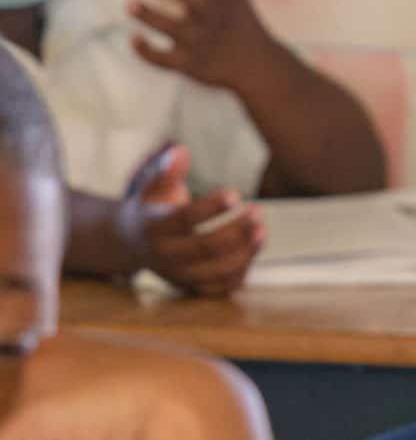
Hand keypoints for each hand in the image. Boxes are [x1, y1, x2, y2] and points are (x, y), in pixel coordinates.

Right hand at [119, 145, 264, 297]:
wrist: (129, 244)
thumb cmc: (150, 208)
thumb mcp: (152, 187)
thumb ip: (165, 170)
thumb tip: (181, 151)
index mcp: (154, 228)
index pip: (185, 220)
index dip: (211, 208)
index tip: (236, 193)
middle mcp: (165, 256)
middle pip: (205, 248)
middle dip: (236, 230)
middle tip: (259, 211)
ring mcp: (180, 275)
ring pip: (216, 271)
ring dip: (245, 252)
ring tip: (262, 229)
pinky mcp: (192, 287)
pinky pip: (221, 288)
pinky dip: (241, 271)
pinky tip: (255, 247)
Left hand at [131, 0, 288, 96]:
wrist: (258, 66)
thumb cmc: (241, 22)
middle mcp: (212, 17)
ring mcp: (201, 42)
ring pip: (173, 28)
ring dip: (151, 16)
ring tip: (130, 3)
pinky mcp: (191, 64)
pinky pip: (166, 60)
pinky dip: (148, 52)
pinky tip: (134, 39)